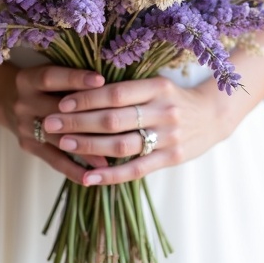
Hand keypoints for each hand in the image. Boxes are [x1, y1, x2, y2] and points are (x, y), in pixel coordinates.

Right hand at [0, 64, 106, 182]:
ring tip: (109, 158)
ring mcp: (24, 127)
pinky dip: (73, 169)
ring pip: (57, 139)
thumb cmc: (43, 83)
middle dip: (85, 117)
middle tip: (114, 123)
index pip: (51, 78)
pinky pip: (53, 160)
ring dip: (84, 149)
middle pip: (55, 111)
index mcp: (28, 79)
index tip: (101, 80)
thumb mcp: (50, 72)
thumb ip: (72, 74)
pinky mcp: (29, 146)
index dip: (75, 78)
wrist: (8, 99)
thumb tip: (109, 80)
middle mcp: (23, 103)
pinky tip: (92, 177)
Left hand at [41, 76, 234, 185]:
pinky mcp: (172, 158)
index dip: (87, 98)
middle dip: (78, 122)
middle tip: (49, 123)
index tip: (61, 101)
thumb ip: (128, 89)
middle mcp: (163, 110)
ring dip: (88, 146)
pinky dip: (110, 175)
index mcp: (157, 87)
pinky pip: (136, 169)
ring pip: (121, 145)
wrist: (213, 115)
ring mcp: (169, 136)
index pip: (115, 92)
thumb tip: (83, 89)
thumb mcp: (156, 84)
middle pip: (113, 119)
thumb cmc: (174, 97)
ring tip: (63, 144)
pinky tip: (87, 178)